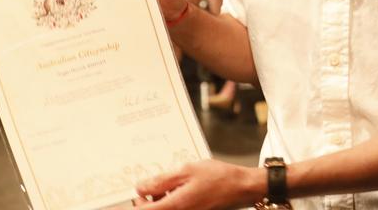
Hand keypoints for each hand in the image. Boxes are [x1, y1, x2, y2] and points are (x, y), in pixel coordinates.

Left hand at [132, 160, 262, 209]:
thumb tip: (140, 187)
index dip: (136, 202)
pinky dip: (172, 202)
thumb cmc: (219, 178)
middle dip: (146, 202)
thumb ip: (161, 180)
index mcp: (175, 205)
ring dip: (160, 201)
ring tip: (170, 185)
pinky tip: (180, 190)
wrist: (241, 188)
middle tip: (150, 187)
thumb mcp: (187, 171)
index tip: (136, 194)